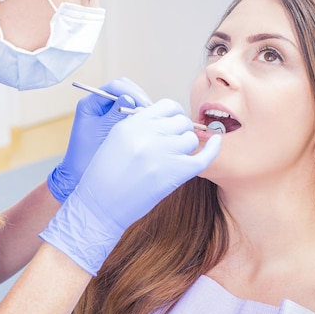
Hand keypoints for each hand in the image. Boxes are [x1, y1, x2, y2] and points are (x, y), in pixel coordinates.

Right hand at [40, 99, 221, 274]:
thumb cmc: (105, 178)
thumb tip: (168, 122)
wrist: (99, 207)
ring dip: (187, 146)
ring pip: (191, 138)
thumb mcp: (115, 141)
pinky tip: (216, 144)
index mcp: (131, 125)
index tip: (171, 126)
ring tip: (176, 158)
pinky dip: (213, 150)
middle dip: (180, 130)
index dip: (172, 115)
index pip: (166, 106)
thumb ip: (140, 127)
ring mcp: (161, 153)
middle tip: (174, 144)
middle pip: (180, 121)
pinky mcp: (173, 173)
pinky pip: (203, 157)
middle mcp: (146, 135)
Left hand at [48, 78, 151, 202]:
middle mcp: (98, 105)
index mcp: (90, 104)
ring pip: (129, 99)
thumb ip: (115, 114)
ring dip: (140, 106)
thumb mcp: (102, 133)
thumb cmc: (86, 157)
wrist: (79, 176)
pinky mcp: (114, 123)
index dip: (132, 93)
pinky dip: (138, 116)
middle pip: (124, 89)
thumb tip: (130, 97)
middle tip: (150, 111)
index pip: (115, 87)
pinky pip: (129, 112)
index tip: (143, 106)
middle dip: (139, 97)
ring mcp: (107, 113)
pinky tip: (146, 126)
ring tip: (150, 119)